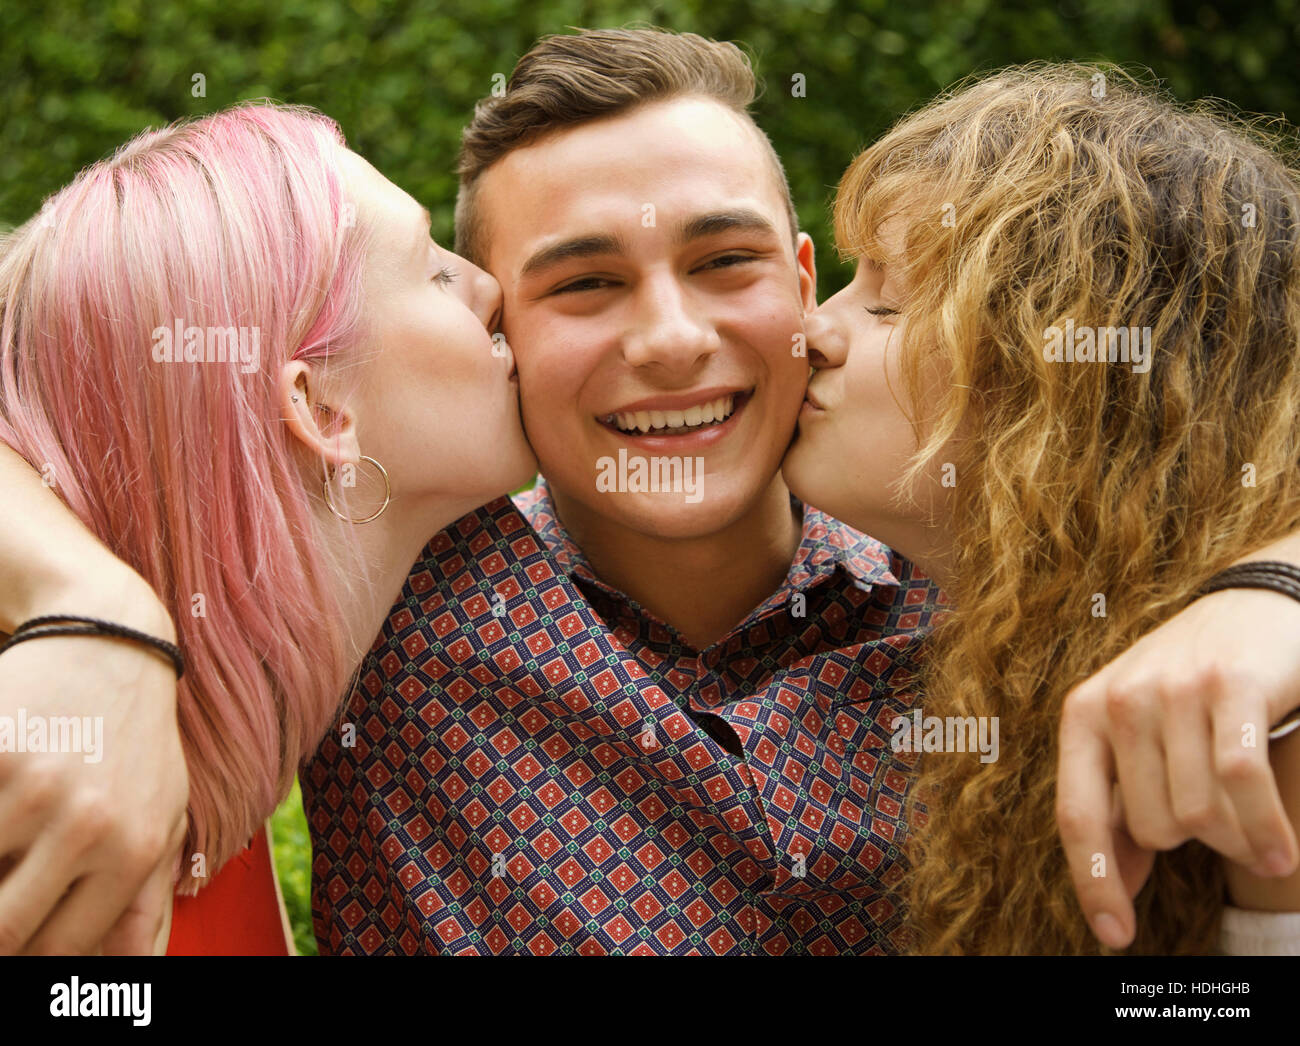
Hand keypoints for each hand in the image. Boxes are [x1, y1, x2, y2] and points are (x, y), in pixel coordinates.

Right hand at [0, 569, 187, 954]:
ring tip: (5, 844)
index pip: (58, 953)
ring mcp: (35, 788)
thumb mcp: (166, 814)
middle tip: (5, 893)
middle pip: (4, 932)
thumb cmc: (135, 742)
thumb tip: (130, 977)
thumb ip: (145, 903)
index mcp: (136, 850)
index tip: (17, 940)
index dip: (26, 959)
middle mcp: (90, 825)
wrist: (109, 638)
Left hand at [1057, 585, 1299, 949]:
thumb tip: (1113, 888)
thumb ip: (1123, 804)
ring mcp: (1174, 690)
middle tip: (1226, 828)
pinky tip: (1280, 851)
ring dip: (1237, 843)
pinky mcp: (1231, 685)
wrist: (1258, 604)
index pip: (1077, 815)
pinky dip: (1264, 830)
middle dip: (1195, 847)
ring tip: (1258, 839)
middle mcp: (1121, 700)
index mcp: (1084, 714)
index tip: (1115, 937)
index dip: (1094, 882)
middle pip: (1152, 827)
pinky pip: (1240, 782)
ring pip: (1198, 813)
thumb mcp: (1141, 735)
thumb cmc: (1193, 684)